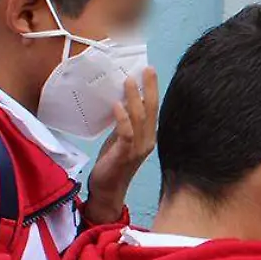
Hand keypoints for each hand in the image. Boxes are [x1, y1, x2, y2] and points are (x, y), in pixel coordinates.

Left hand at [83, 68, 159, 225]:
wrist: (107, 190)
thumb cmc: (112, 163)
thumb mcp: (120, 138)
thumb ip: (125, 122)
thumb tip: (124, 100)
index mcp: (148, 136)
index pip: (153, 109)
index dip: (152, 90)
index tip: (149, 72)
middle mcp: (147, 141)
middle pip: (151, 110)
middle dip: (150, 88)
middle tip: (147, 69)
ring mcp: (137, 148)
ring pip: (140, 119)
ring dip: (134, 98)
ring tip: (129, 81)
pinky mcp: (125, 154)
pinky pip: (126, 133)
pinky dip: (122, 118)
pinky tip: (117, 105)